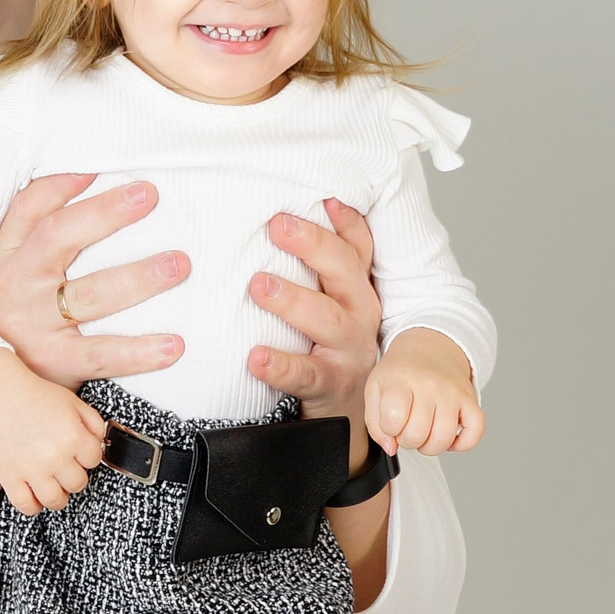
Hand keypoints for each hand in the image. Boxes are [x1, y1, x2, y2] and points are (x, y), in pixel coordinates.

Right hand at [0, 172, 189, 386]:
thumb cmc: (7, 315)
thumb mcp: (5, 269)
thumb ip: (30, 228)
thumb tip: (80, 174)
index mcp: (6, 257)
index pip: (29, 210)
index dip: (61, 184)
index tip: (99, 166)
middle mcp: (17, 285)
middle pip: (59, 239)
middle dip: (105, 214)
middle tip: (149, 194)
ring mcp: (35, 326)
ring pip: (89, 295)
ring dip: (137, 278)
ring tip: (178, 264)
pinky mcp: (54, 365)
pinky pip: (101, 355)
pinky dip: (139, 351)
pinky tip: (174, 345)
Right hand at [0, 349, 108, 514]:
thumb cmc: (34, 395)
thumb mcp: (73, 402)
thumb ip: (94, 423)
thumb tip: (100, 445)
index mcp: (73, 436)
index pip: (94, 460)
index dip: (88, 455)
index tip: (78, 451)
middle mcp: (54, 456)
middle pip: (78, 483)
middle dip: (74, 474)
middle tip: (65, 465)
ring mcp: (31, 469)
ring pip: (56, 500)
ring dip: (59, 495)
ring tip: (54, 484)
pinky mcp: (9, 476)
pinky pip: (27, 506)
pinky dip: (34, 505)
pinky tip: (34, 494)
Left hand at [247, 200, 383, 444]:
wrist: (346, 416)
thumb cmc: (328, 347)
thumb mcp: (331, 302)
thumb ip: (318, 265)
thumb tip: (288, 212)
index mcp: (357, 288)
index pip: (357, 246)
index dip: (343, 220)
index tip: (321, 196)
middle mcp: (359, 313)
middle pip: (344, 270)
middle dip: (312, 244)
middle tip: (276, 225)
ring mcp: (348, 350)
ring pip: (326, 319)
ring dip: (292, 299)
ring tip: (258, 285)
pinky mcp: (329, 384)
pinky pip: (305, 374)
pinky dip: (280, 365)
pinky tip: (255, 357)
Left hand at [364, 329, 484, 456]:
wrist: (430, 347)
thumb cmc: (401, 372)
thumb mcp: (375, 389)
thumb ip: (375, 423)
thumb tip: (391, 448)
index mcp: (400, 380)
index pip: (393, 419)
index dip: (389, 429)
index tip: (390, 421)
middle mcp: (429, 385)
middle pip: (417, 434)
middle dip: (407, 440)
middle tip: (407, 427)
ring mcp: (452, 393)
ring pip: (443, 439)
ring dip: (430, 446)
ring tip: (425, 434)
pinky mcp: (471, 400)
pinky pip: (475, 432)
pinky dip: (462, 443)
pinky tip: (449, 437)